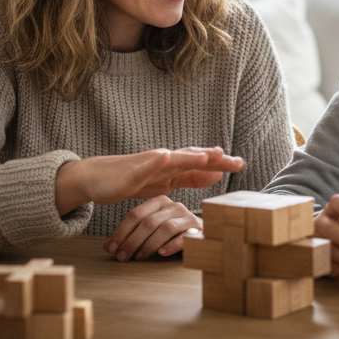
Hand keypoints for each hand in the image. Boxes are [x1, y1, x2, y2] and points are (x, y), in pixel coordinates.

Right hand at [55, 146, 244, 215]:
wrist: (96, 179)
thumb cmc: (132, 180)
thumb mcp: (167, 183)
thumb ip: (191, 178)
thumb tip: (217, 173)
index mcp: (174, 168)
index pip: (202, 164)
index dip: (222, 163)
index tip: (242, 164)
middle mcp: (164, 162)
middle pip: (193, 158)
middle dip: (215, 159)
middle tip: (237, 161)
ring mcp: (147, 165)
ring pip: (172, 160)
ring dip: (190, 157)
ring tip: (208, 155)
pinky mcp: (130, 172)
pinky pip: (144, 166)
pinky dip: (155, 161)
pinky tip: (165, 156)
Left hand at [104, 195, 200, 260]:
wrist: (202, 233)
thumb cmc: (171, 232)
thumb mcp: (153, 226)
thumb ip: (134, 232)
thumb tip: (108, 247)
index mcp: (159, 201)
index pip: (135, 215)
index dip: (120, 232)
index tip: (110, 248)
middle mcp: (173, 206)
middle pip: (148, 222)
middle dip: (132, 241)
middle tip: (122, 256)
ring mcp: (187, 217)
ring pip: (164, 228)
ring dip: (148, 244)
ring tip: (138, 257)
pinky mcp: (198, 230)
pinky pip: (184, 237)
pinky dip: (171, 245)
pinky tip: (161, 253)